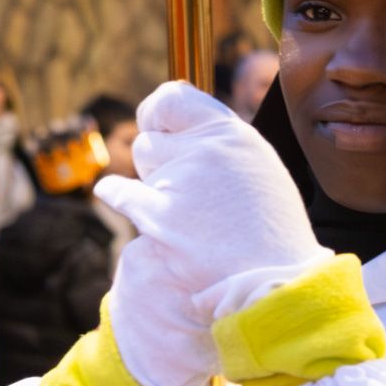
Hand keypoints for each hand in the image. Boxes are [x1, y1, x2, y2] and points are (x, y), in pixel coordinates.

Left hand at [93, 83, 327, 385]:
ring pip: (141, 165)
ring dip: (149, 183)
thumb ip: (223, 149)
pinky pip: (120, 192)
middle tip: (181, 189)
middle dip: (158, 160)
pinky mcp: (160, 218)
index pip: (175, 98)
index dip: (157, 111)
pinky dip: (114, 193)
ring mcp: (183, 183)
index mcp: (236, 137)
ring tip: (179, 211)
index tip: (154, 124)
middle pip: (152, 139)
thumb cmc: (270, 236)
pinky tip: (110, 193)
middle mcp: (209, 152)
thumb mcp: (260, 174)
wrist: (275, 287)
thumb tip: (179, 129)